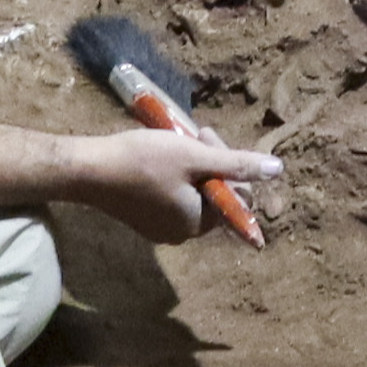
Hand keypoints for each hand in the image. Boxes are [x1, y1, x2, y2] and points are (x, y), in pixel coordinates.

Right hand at [71, 123, 283, 243]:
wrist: (88, 170)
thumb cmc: (144, 161)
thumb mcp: (196, 157)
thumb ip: (237, 164)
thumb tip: (278, 170)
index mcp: (198, 224)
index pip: (232, 195)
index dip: (226, 162)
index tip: (206, 136)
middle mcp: (181, 233)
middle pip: (212, 194)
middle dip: (210, 162)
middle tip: (194, 133)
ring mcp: (159, 228)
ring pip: (191, 192)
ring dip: (191, 165)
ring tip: (177, 140)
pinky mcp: (142, 219)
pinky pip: (169, 197)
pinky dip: (171, 176)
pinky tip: (158, 156)